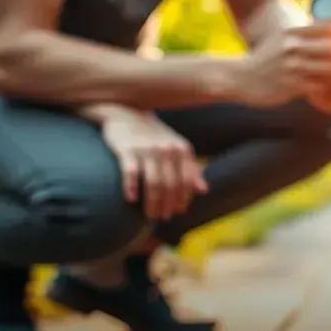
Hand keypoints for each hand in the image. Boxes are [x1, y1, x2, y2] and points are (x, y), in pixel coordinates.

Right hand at [92, 105, 208, 220]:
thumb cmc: (154, 136)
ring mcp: (146, 149)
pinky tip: (131, 199)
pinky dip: (131, 187)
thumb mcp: (177, 148)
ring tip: (150, 215)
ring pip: (153, 182)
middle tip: (164, 217)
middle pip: (170, 185)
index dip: (184, 198)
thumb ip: (191, 168)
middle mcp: (167, 149)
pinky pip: (130, 172)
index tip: (179, 212)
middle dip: (168, 204)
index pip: (187, 180)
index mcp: (182, 150)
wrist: (127, 112)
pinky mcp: (126, 149)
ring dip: (153, 202)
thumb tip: (204, 191)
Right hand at [233, 24, 330, 108]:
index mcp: (291, 31)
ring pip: (330, 69)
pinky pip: (319, 86)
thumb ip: (305, 33)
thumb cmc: (268, 59)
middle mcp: (291, 46)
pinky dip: (327, 88)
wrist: (241, 78)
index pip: (329, 28)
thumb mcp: (283, 39)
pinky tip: (328, 89)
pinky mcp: (290, 86)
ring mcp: (291, 67)